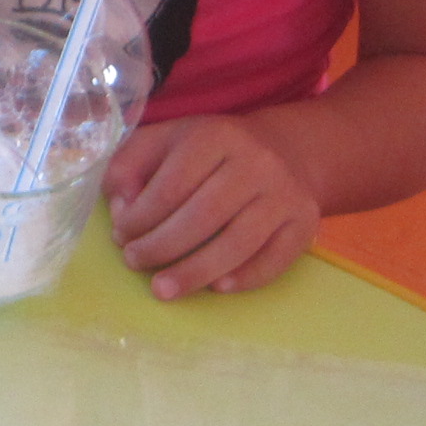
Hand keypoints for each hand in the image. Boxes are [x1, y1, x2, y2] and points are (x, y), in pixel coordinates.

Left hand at [103, 112, 320, 299]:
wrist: (284, 150)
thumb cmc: (210, 152)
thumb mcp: (166, 141)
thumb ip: (130, 165)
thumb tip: (119, 207)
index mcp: (214, 136)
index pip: (171, 186)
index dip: (140, 217)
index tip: (121, 236)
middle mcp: (255, 163)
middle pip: (203, 217)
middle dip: (161, 247)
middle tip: (135, 263)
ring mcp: (285, 194)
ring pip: (237, 243)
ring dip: (195, 273)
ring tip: (163, 288)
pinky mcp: (305, 223)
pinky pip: (275, 260)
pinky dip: (245, 278)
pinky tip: (216, 287)